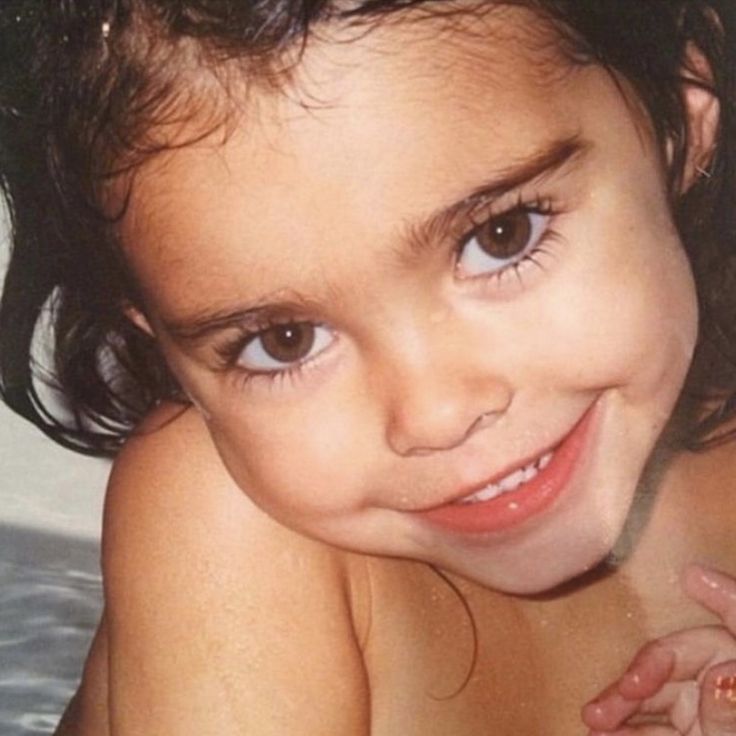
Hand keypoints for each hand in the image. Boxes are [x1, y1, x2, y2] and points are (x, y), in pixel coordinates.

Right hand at [581, 564, 735, 734]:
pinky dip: (629, 728)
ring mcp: (708, 710)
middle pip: (681, 661)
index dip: (722, 596)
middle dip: (640, 675)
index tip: (692, 576)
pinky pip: (659, 725)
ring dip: (622, 705)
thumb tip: (723, 680)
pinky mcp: (693, 732)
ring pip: (660, 693)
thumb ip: (731, 718)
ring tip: (594, 720)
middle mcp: (727, 682)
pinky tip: (605, 733)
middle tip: (616, 694)